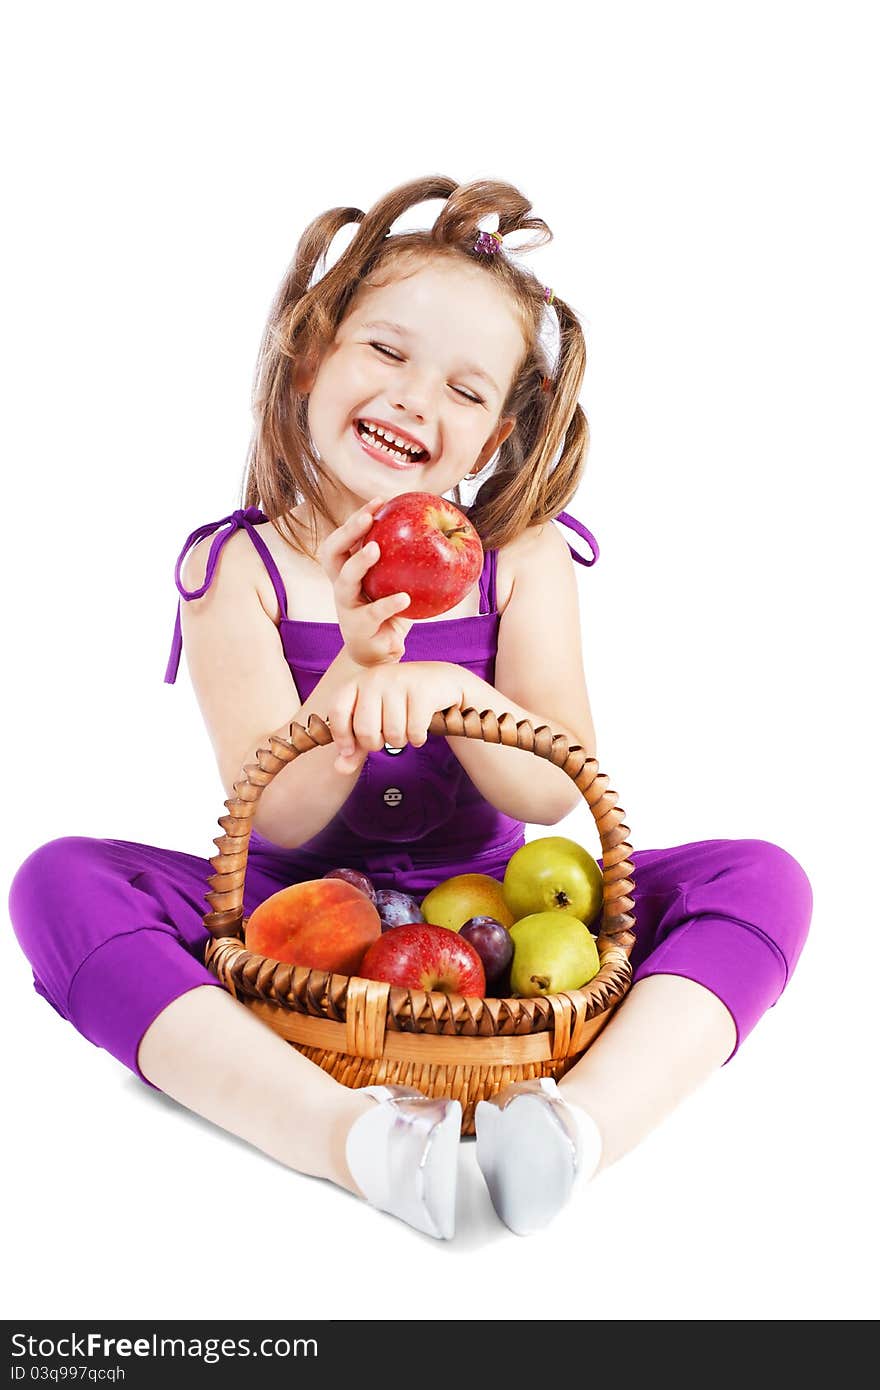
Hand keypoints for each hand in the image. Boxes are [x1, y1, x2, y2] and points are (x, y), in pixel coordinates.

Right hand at [317, 497, 413, 667]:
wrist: (381, 652)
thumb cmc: (390, 610)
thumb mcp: (395, 581)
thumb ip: (407, 559)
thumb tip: (447, 527)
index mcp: (347, 570)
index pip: (343, 538)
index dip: (356, 518)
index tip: (379, 501)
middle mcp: (340, 586)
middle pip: (332, 553)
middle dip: (348, 532)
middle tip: (369, 518)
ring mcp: (345, 608)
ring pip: (343, 582)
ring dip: (358, 563)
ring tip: (375, 549)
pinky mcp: (357, 630)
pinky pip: (370, 614)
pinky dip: (387, 604)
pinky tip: (404, 597)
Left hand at [327, 661, 463, 773]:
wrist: (440, 682)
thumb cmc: (401, 704)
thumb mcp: (375, 720)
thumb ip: (357, 745)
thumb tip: (340, 768)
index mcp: (356, 682)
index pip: (337, 711)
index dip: (342, 736)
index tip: (350, 750)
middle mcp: (375, 678)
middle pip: (365, 730)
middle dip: (377, 744)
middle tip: (387, 736)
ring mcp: (399, 681)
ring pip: (392, 733)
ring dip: (401, 741)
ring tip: (406, 728)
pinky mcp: (422, 691)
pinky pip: (415, 731)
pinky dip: (418, 738)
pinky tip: (420, 729)